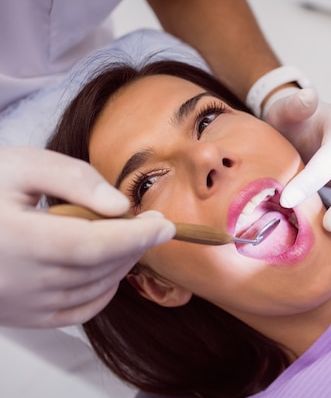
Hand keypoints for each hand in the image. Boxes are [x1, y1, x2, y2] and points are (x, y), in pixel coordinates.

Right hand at [0, 147, 174, 327]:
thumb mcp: (20, 165)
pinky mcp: (21, 315)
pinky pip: (78, 312)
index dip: (136, 236)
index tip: (166, 225)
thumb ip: (73, 178)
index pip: (93, 245)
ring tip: (130, 237)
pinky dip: (104, 291)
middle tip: (152, 223)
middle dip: (136, 245)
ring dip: (123, 264)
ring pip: (94, 289)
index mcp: (15, 238)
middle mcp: (17, 279)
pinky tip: (109, 268)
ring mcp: (19, 303)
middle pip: (99, 267)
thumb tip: (119, 206)